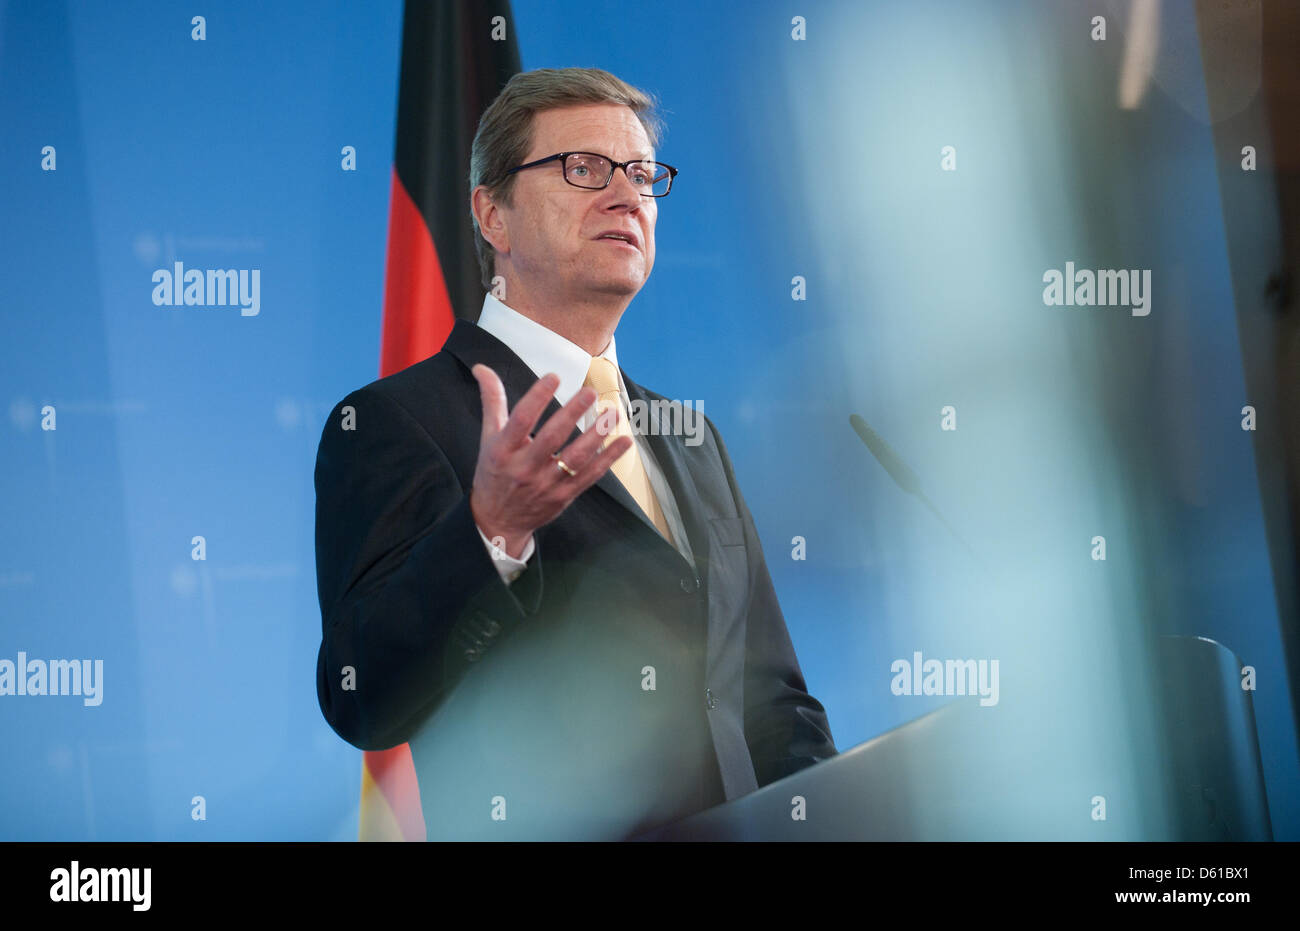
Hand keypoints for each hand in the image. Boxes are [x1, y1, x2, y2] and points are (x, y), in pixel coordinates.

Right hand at [468, 363, 632, 558]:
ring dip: (596, 435)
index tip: (554, 377)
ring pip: (576, 458)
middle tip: (589, 392)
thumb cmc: (494, 473)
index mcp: (503, 451)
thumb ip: (492, 402)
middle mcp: (524, 468)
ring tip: (611, 413)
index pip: (521, 420)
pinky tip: (624, 441)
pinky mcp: (564, 496)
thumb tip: (482, 368)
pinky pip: (590, 476)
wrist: (497, 521)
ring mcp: (546, 484)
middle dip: (572, 413)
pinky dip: (608, 459)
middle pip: (552, 438)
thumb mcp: (487, 439)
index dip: (537, 397)